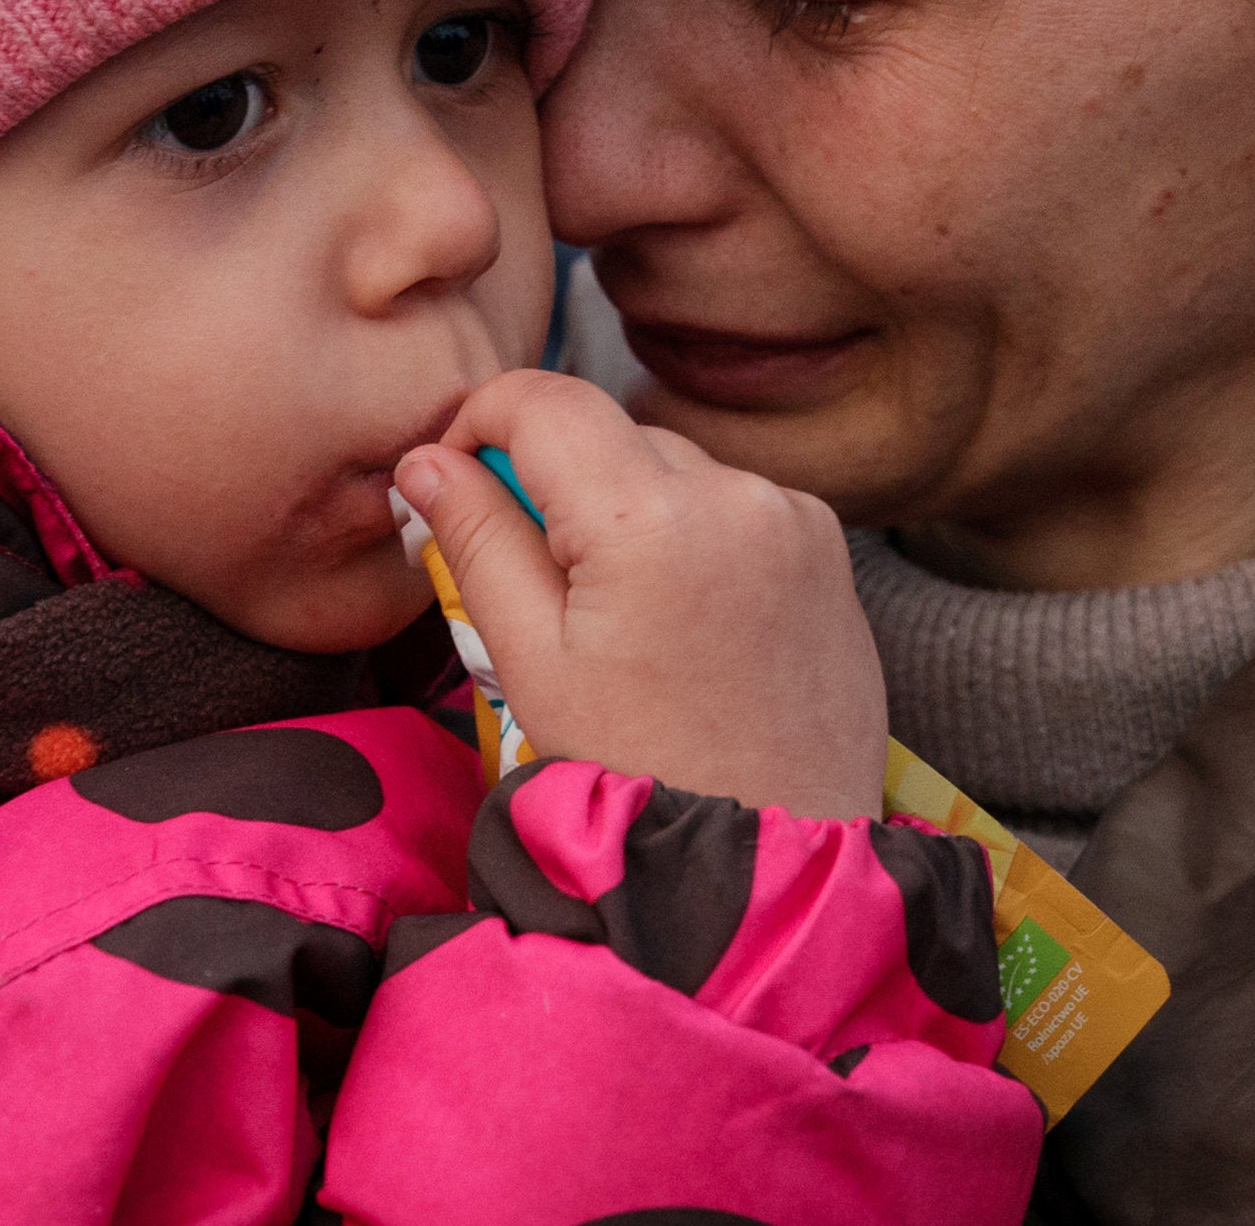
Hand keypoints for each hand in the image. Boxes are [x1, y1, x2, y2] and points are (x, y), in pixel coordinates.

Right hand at [395, 370, 888, 821]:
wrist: (774, 855)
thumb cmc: (637, 771)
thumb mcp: (530, 662)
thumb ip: (477, 540)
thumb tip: (426, 459)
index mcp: (650, 517)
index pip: (545, 400)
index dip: (482, 420)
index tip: (457, 474)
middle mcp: (736, 493)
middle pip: (610, 434)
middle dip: (558, 483)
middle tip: (539, 585)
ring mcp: (793, 517)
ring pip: (674, 468)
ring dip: (631, 511)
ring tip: (626, 622)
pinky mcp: (828, 547)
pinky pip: (736, 504)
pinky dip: (696, 537)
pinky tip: (687, 624)